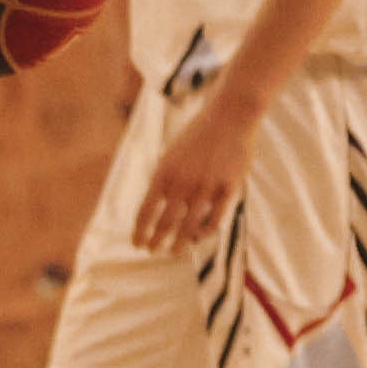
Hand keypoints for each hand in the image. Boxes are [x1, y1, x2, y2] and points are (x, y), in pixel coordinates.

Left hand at [129, 85, 262, 252]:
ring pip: (189, 227)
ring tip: (173, 251)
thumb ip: (165, 180)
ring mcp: (206, 187)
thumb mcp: (173, 155)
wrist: (229, 116)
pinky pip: (215, 219)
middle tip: (151, 250)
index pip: (146, 210)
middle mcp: (183, 182)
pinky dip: (205, 231)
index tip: (137, 243)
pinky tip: (199, 236)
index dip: (140, 230)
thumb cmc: (198, 136)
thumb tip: (156, 208)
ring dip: (179, 243)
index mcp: (164, 173)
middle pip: (165, 222)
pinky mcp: (228, 188)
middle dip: (156, 240)